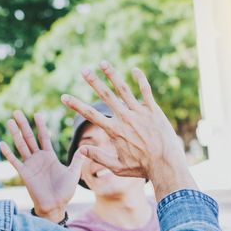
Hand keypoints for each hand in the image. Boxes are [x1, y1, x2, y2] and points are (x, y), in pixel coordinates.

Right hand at [0, 111, 85, 221]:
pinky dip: (8, 153)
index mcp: (49, 156)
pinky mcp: (24, 174)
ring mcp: (30, 165)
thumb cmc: (65, 192)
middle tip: (17, 111)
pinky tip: (2, 143)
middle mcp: (38, 158)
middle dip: (24, 125)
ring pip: (21, 146)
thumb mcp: (74, 173)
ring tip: (10, 121)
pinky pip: (15, 161)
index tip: (37, 114)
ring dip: (15, 134)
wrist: (56, 206)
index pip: (44, 137)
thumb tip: (86, 146)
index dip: (41, 126)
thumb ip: (78, 159)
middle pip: (29, 138)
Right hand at [61, 61, 197, 201]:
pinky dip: (140, 79)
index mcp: (115, 131)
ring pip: (123, 89)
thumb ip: (99, 157)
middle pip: (106, 96)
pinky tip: (135, 70)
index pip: (90, 115)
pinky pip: (146, 91)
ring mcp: (140, 112)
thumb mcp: (117, 167)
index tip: (64, 97)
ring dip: (112, 75)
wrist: (166, 164)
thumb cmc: (142, 168)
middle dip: (93, 82)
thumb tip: (80, 150)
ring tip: (103, 63)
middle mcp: (125, 118)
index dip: (76, 105)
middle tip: (83, 70)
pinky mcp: (154, 110)